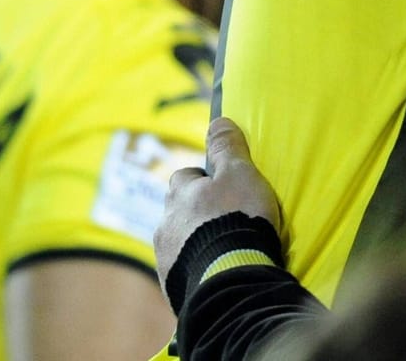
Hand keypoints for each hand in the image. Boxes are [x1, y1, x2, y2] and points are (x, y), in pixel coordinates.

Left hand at [153, 117, 282, 290]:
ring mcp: (165, 257)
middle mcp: (165, 223)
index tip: (222, 186)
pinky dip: (196, 266)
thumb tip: (218, 120)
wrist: (231, 278)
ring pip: (178, 241)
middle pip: (177, 211)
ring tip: (223, 248)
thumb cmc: (237, 218)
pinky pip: (182, 270)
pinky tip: (217, 269)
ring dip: (195, 241)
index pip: (185, 176)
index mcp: (181, 195)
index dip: (203, 179)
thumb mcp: (240, 174)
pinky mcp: (172, 285)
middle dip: (195, 212)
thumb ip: (227, 147)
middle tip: (224, 219)